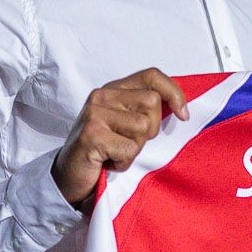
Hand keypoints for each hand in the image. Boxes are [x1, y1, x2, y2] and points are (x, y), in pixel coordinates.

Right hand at [53, 67, 190, 207]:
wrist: (69, 175)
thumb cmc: (103, 150)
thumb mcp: (125, 123)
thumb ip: (144, 109)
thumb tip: (181, 107)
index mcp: (114, 89)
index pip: (152, 76)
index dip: (174, 93)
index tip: (183, 115)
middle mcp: (102, 95)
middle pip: (152, 102)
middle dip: (150, 129)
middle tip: (130, 142)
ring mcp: (95, 113)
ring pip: (143, 127)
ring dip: (136, 148)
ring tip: (117, 152)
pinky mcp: (92, 134)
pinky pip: (129, 149)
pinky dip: (124, 162)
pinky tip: (109, 162)